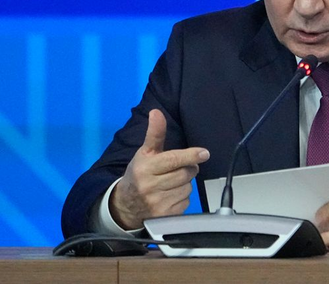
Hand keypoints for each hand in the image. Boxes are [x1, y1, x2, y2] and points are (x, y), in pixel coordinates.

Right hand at [109, 109, 208, 229]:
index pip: (173, 160)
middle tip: (179, 167)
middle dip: (188, 168)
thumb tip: (156, 113)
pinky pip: (186, 202)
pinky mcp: (164, 216)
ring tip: (170, 183)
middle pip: (185, 173)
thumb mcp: (145, 152)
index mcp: (145, 167)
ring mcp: (157, 203)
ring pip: (187, 188)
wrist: (125, 205)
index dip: (190, 155)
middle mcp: (150, 186)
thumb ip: (155, 133)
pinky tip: (169, 195)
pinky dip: (182, 197)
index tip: (204, 153)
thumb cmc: (139, 173)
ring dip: (184, 184)